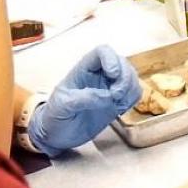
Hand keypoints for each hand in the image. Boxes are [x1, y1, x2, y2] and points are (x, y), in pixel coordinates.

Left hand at [27, 46, 141, 156]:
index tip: (113, 74)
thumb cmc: (54, 117)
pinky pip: (133, 93)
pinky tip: (122, 108)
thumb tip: (106, 96)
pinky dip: (132, 98)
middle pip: (121, 62)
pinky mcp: (116, 102)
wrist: (57, 136)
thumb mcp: (62, 106)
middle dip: (124, 77)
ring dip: (130, 88)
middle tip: (116, 95)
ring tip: (119, 103)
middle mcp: (99, 75)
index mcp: (84, 69)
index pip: (102, 52)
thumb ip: (82, 99)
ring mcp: (109, 88)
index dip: (111, 59)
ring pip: (131, 77)